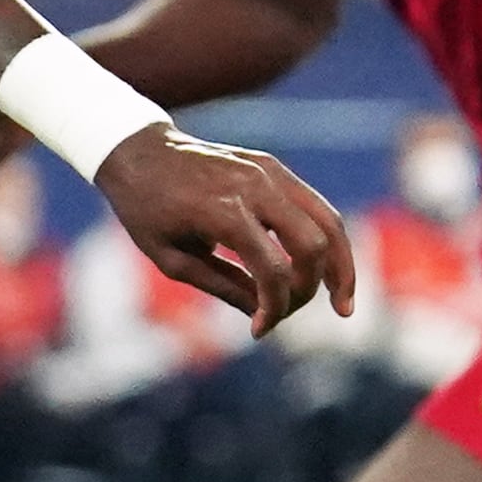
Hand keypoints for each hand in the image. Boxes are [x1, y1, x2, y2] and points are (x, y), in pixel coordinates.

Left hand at [92, 123, 352, 332]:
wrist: (138, 152)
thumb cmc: (146, 210)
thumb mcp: (172, 259)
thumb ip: (222, 286)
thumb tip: (263, 313)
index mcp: (224, 211)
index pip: (273, 269)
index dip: (275, 307)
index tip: (259, 329)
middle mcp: (254, 186)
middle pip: (314, 243)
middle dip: (311, 288)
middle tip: (293, 313)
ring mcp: (268, 171)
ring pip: (328, 220)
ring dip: (341, 264)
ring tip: (343, 302)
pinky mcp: (273, 167)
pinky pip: (314, 205)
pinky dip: (326, 239)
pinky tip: (325, 269)